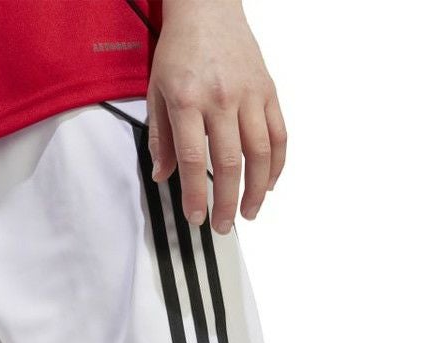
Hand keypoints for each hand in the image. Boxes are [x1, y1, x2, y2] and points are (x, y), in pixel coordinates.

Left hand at [147, 0, 286, 232]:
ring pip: (260, 152)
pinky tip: (268, 183)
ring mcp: (249, 95)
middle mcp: (222, 99)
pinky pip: (279, 133)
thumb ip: (160, 137)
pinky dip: (277, 163)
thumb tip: (162, 175)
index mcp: (188, 101)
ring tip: (249, 213)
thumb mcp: (156, 92)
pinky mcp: (268, 90)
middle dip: (226, 202)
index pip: (193, 160)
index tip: (196, 218)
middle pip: (229, 163)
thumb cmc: (178, 50)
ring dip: (256, 190)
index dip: (195, 194)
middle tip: (223, 226)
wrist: (207, 7)